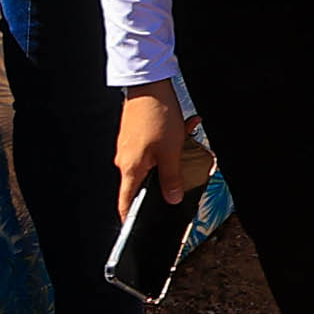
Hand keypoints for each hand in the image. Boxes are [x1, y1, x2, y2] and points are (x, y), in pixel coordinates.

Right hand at [113, 87, 210, 207]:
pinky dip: (169, 141)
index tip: (134, 229)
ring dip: (171, 153)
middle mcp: (125, 160)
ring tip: (187, 137)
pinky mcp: (134, 135)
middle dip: (165, 177)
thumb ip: (171, 178)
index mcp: (131, 169)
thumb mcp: (171, 151)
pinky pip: (153, 146)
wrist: (148, 85)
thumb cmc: (157, 117)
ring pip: (152, 160)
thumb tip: (172, 199)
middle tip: (181, 170)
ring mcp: (129, 147)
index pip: (126, 201)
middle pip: (144, 180)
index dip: (130, 217)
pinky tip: (185, 126)